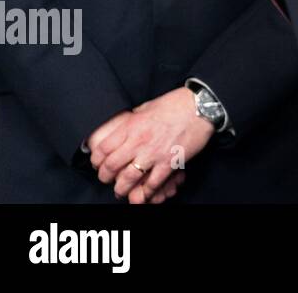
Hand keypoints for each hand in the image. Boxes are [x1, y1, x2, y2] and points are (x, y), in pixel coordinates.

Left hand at [91, 88, 213, 202]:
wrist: (201, 107)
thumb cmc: (175, 104)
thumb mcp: (146, 107)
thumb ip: (133, 120)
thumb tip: (124, 127)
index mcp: (131, 126)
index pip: (102, 150)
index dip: (96, 161)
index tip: (98, 164)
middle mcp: (138, 141)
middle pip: (111, 167)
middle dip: (105, 177)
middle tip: (107, 179)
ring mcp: (154, 153)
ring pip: (128, 179)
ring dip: (121, 188)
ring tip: (121, 191)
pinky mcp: (169, 162)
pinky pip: (153, 183)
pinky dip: (146, 192)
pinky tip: (143, 193)